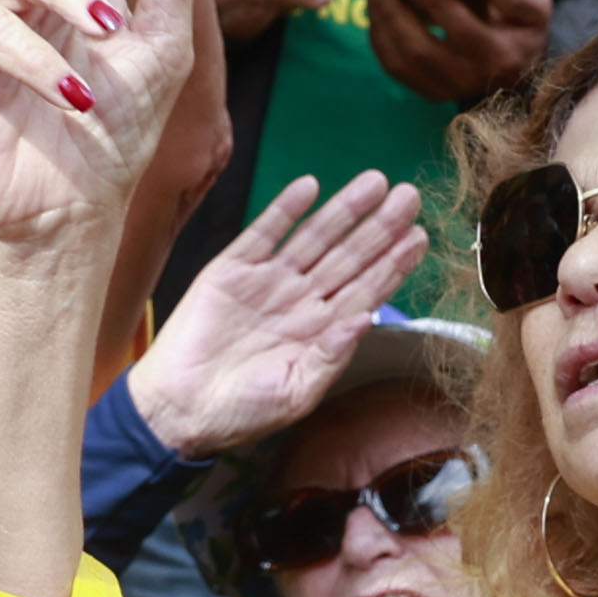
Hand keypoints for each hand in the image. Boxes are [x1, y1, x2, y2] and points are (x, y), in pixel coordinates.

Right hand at [122, 169, 428, 450]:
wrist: (177, 408)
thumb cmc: (239, 413)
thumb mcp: (295, 394)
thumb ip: (330, 357)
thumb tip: (367, 319)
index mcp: (321, 332)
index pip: (366, 290)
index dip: (393, 264)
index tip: (419, 237)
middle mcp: (301, 301)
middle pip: (349, 256)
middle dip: (380, 228)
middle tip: (410, 197)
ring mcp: (268, 283)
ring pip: (314, 238)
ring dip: (343, 210)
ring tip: (374, 183)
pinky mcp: (232, 270)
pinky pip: (264, 234)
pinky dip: (285, 210)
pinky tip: (310, 187)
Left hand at [363, 0, 551, 104]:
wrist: (519, 69)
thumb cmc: (523, 30)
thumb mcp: (535, 8)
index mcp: (498, 55)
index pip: (461, 30)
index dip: (433, 4)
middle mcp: (469, 78)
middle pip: (420, 50)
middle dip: (392, 14)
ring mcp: (446, 90)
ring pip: (401, 63)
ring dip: (380, 27)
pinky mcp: (429, 93)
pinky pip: (395, 70)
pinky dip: (380, 42)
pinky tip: (377, 16)